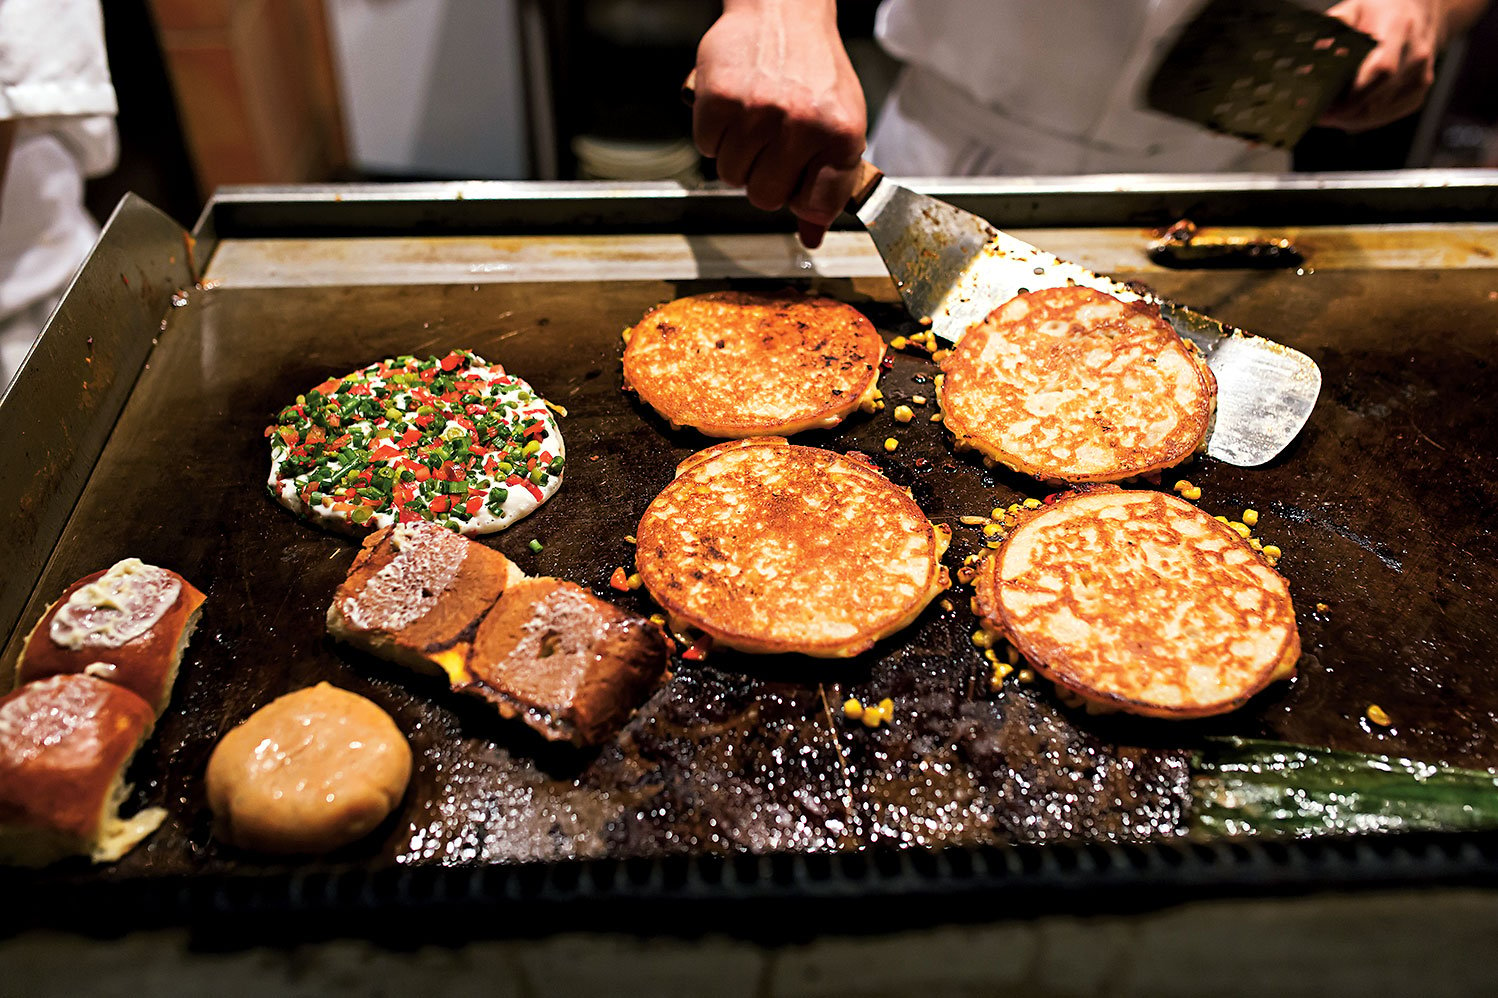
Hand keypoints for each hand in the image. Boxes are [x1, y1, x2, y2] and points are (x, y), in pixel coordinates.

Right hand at [691, 0, 866, 247]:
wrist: (782, 9)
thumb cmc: (813, 69)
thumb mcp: (839, 123)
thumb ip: (828, 182)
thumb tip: (810, 237)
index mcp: (842, 134)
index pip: (817, 205)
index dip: (801, 197)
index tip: (798, 183)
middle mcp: (803, 123)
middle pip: (764, 198)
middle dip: (762, 178)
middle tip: (770, 146)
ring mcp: (760, 111)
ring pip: (730, 176)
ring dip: (735, 155)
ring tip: (753, 121)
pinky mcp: (721, 99)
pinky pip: (705, 147)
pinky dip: (713, 133)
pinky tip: (732, 108)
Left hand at [1320, 0, 1447, 131]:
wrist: (1416, 13)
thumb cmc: (1379, 12)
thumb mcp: (1354, 9)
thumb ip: (1333, 28)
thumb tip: (1311, 54)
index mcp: (1398, 28)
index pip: (1381, 70)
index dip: (1352, 96)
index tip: (1325, 106)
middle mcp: (1415, 53)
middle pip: (1379, 98)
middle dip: (1344, 113)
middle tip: (1318, 116)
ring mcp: (1421, 74)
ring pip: (1381, 112)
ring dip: (1351, 119)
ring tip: (1327, 115)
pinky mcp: (1419, 90)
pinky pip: (1388, 114)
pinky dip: (1364, 119)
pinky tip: (1347, 114)